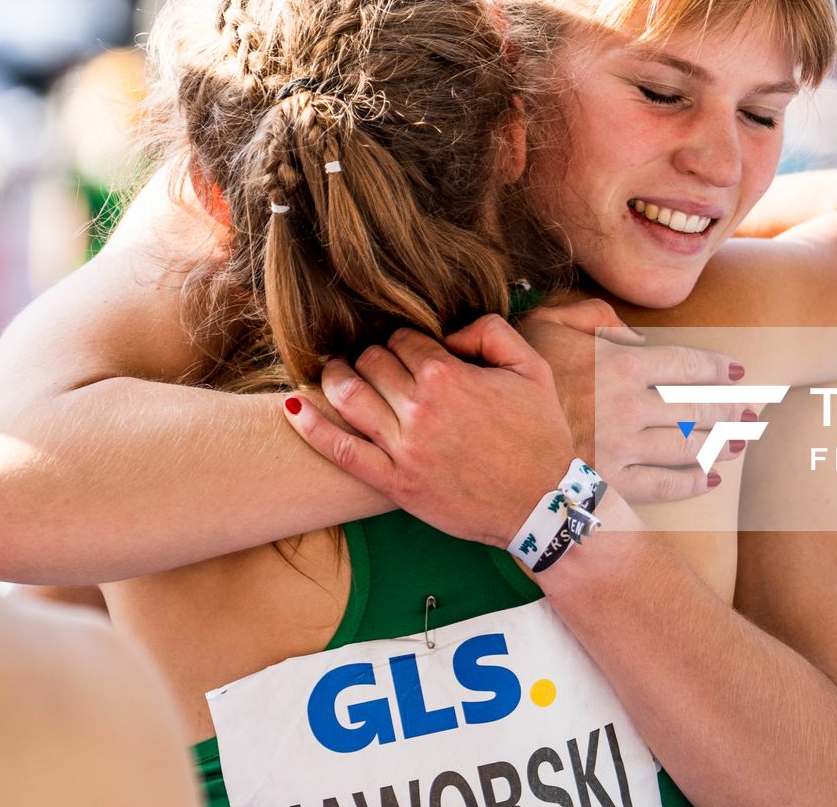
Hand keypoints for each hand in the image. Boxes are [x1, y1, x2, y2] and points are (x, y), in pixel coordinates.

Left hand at [281, 316, 576, 547]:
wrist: (543, 505)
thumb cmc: (541, 435)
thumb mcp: (532, 368)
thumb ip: (491, 331)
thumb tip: (449, 331)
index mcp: (449, 376)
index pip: (403, 339)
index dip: (404, 339)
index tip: (411, 350)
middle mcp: (419, 409)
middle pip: (370, 362)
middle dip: (371, 356)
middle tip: (376, 362)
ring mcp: (402, 448)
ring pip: (347, 397)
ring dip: (335, 377)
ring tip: (335, 371)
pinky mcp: (393, 483)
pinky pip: (339, 451)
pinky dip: (310, 427)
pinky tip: (293, 407)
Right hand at [518, 299, 747, 502]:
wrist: (482, 428)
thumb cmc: (515, 370)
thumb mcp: (547, 321)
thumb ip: (594, 317)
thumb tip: (633, 336)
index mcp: (621, 363)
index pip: (687, 364)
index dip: (717, 369)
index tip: (737, 373)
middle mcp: (631, 406)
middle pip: (697, 407)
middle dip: (731, 409)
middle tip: (755, 412)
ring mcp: (622, 447)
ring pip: (687, 446)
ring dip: (720, 444)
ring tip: (740, 441)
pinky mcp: (610, 482)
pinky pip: (662, 486)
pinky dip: (691, 483)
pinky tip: (710, 480)